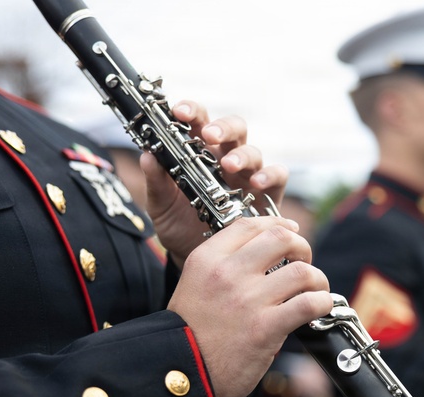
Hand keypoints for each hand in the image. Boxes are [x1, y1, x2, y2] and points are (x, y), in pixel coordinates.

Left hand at [140, 100, 289, 263]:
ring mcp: (248, 175)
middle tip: (208, 136)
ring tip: (230, 166)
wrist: (198, 258)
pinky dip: (269, 175)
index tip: (178, 112)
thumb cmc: (179, 226)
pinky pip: (277, 176)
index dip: (192, 111)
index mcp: (200, 153)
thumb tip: (146, 156)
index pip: (199, 121)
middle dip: (222, 127)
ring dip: (242, 155)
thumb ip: (155, 182)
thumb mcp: (160, 206)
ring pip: (253, 151)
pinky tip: (256, 184)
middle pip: (233, 128)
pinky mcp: (267, 195)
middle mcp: (226, 159)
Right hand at [168, 215, 332, 396]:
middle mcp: (228, 273)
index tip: (291, 232)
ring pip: (302, 271)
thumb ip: (223, 268)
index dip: (279, 224)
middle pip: (281, 238)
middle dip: (302, 247)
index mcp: (207, 259)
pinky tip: (319, 308)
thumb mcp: (194, 286)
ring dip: (317, 279)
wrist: (181, 375)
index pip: (250, 224)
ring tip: (315, 290)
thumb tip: (264, 257)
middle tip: (305, 262)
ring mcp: (248, 299)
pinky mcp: (266, 327)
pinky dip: (322, 303)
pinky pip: (309, 303)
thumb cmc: (189, 336)